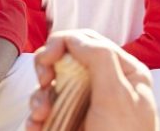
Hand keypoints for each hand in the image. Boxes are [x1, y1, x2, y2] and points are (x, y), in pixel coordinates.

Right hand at [26, 30, 157, 130]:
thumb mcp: (118, 96)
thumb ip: (100, 59)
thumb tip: (75, 38)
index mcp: (124, 72)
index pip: (88, 41)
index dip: (63, 42)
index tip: (47, 58)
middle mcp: (103, 84)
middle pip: (64, 58)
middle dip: (47, 67)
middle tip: (43, 79)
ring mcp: (84, 103)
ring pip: (51, 84)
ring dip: (39, 96)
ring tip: (42, 114)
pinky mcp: (68, 121)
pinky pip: (44, 109)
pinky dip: (35, 116)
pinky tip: (37, 125)